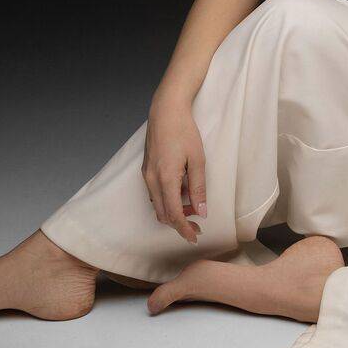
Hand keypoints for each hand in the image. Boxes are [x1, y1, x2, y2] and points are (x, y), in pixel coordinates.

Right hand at [142, 103, 206, 243]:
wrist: (166, 111)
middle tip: (197, 226)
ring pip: (157, 205)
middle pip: (162, 214)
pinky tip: (182, 192)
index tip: (194, 237)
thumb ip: (199, 187)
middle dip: (179, 223)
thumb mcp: (197, 160)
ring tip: (192, 206)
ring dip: (173, 211)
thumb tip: (201, 211)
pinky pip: (155, 193)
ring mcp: (146, 175)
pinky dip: (167, 200)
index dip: (184, 228)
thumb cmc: (184, 132)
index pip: (173, 214)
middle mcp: (151, 180)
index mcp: (165, 179)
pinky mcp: (146, 170)